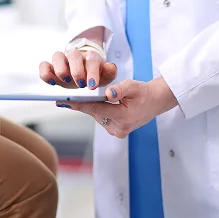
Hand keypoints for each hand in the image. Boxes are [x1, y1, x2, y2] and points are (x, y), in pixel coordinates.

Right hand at [40, 50, 116, 89]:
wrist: (85, 71)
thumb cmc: (96, 74)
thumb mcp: (105, 75)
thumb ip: (109, 72)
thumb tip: (111, 66)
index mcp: (91, 57)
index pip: (92, 61)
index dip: (92, 72)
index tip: (92, 86)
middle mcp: (76, 56)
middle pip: (74, 55)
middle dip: (77, 71)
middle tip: (80, 84)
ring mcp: (63, 60)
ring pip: (57, 56)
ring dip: (60, 69)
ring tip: (65, 81)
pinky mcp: (52, 67)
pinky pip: (44, 65)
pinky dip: (45, 72)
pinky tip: (51, 82)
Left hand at [57, 77, 178, 137]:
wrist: (155, 102)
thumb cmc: (144, 92)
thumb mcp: (133, 86)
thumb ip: (119, 89)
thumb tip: (108, 93)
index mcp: (124, 117)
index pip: (96, 109)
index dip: (79, 104)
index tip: (64, 102)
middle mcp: (119, 128)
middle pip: (94, 113)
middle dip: (81, 104)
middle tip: (63, 99)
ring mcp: (117, 131)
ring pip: (96, 115)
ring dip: (90, 106)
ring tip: (76, 98)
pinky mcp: (116, 130)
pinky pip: (101, 117)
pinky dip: (97, 110)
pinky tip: (91, 102)